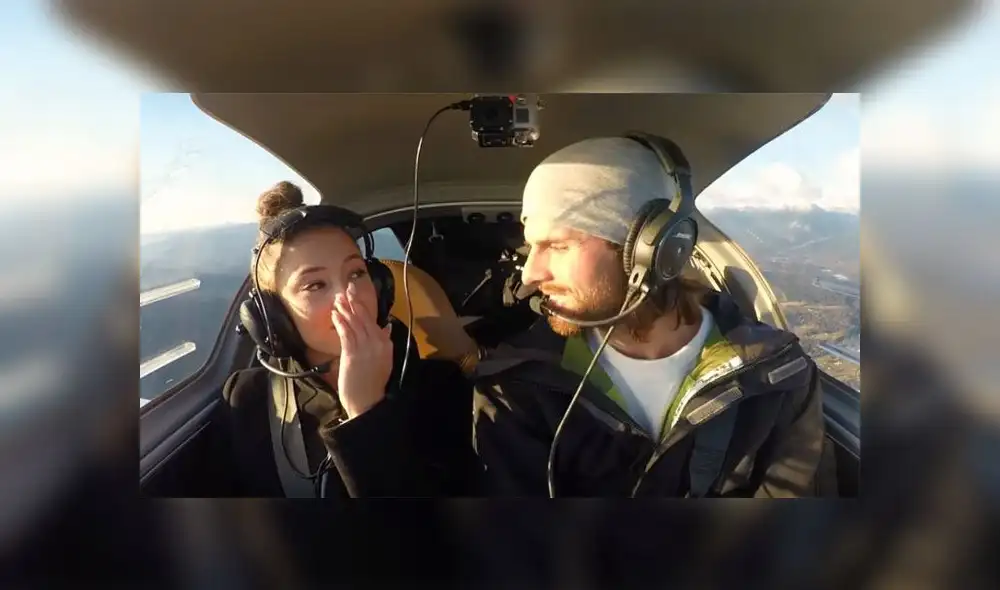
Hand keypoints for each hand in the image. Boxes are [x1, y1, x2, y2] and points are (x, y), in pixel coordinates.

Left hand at [330, 282, 393, 418]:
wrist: (367, 401)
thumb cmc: (372, 383)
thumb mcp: (384, 361)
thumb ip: (384, 342)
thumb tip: (386, 326)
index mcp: (385, 344)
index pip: (374, 320)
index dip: (363, 306)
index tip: (356, 295)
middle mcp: (377, 343)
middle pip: (365, 318)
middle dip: (355, 302)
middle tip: (347, 288)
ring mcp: (365, 348)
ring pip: (355, 323)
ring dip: (345, 309)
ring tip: (338, 298)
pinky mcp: (353, 354)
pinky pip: (346, 333)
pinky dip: (340, 322)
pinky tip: (335, 314)